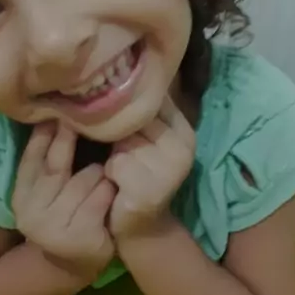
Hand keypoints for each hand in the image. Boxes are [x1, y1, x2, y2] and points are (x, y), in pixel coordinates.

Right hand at [12, 123, 115, 281]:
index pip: (31, 158)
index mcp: (21, 196)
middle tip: (88, 118)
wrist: (79, 262)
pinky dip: (109, 189)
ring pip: (85, 178)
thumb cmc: (68, 213)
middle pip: (57, 165)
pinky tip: (113, 189)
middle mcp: (32, 212)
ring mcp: (55, 227)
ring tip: (105, 171)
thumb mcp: (51, 190)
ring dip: (99, 171)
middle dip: (71, 139)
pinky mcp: (81, 237)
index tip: (58, 111)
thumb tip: (54, 116)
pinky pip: (101, 197)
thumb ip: (48, 161)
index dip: (44, 134)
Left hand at [104, 96, 195, 239]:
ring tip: (122, 167)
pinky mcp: (151, 190)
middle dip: (119, 131)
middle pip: (135, 118)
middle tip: (122, 148)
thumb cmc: (136, 171)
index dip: (128, 103)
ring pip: (123, 141)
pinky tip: (119, 184)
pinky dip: (111, 173)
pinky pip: (118, 165)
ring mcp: (170, 169)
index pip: (151, 99)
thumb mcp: (145, 136)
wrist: (139, 224)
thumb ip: (141, 110)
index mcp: (184, 128)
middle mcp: (183, 146)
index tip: (114, 108)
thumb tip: (121, 70)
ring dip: (114, 153)